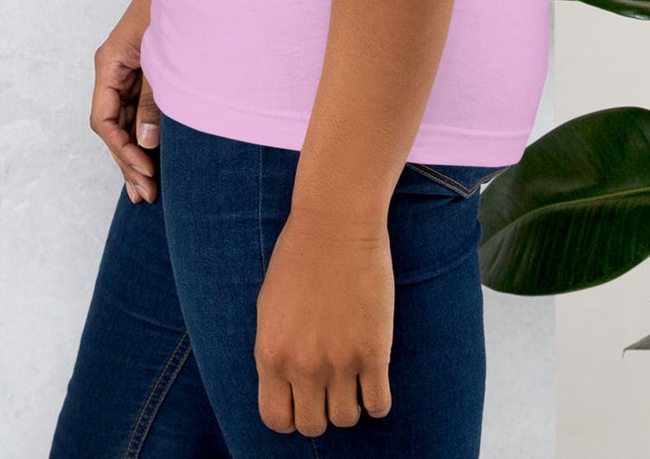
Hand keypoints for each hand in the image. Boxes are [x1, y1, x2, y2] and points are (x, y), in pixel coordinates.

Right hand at [90, 0, 160, 201]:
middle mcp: (114, 68)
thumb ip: (154, 101)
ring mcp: (129, 70)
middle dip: (128, 160)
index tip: (146, 171)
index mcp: (109, 62)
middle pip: (112, 125)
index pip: (103, 119)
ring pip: (124, 120)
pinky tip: (156, 158)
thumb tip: (145, 142)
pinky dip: (146, 133)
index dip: (121, 150)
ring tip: (148, 190)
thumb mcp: (163, 58)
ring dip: (136, 153)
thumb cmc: (177, 8)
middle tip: (148, 195)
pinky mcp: (146, 70)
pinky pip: (139, 108)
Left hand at [255, 205, 393, 433]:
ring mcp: (339, 362)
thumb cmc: (299, 255)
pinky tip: (374, 377)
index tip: (302, 398)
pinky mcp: (374, 352)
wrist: (336, 223)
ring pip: (346, 419)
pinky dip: (377, 400)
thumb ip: (275, 351)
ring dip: (350, 403)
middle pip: (313, 426)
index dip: (291, 414)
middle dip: (321, 411)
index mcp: (270, 354)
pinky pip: (379, 406)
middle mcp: (302, 366)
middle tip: (329, 387)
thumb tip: (286, 384)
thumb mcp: (270, 308)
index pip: (276, 419)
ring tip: (353, 378)